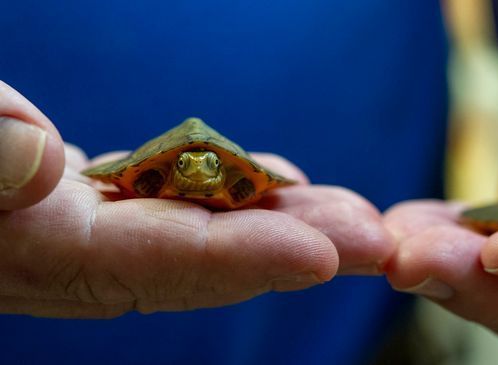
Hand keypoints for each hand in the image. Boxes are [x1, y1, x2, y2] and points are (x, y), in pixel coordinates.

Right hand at [0, 81, 393, 317]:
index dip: (235, 261)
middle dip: (289, 252)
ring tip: (353, 215)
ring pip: (198, 228)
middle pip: (198, 260)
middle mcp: (70, 248)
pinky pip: (175, 198)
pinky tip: (279, 180)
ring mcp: (86, 224)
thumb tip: (36, 159)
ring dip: (279, 221)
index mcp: (29, 246)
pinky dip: (232, 191)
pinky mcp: (93, 196)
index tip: (320, 258)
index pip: (147, 262)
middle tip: (373, 242)